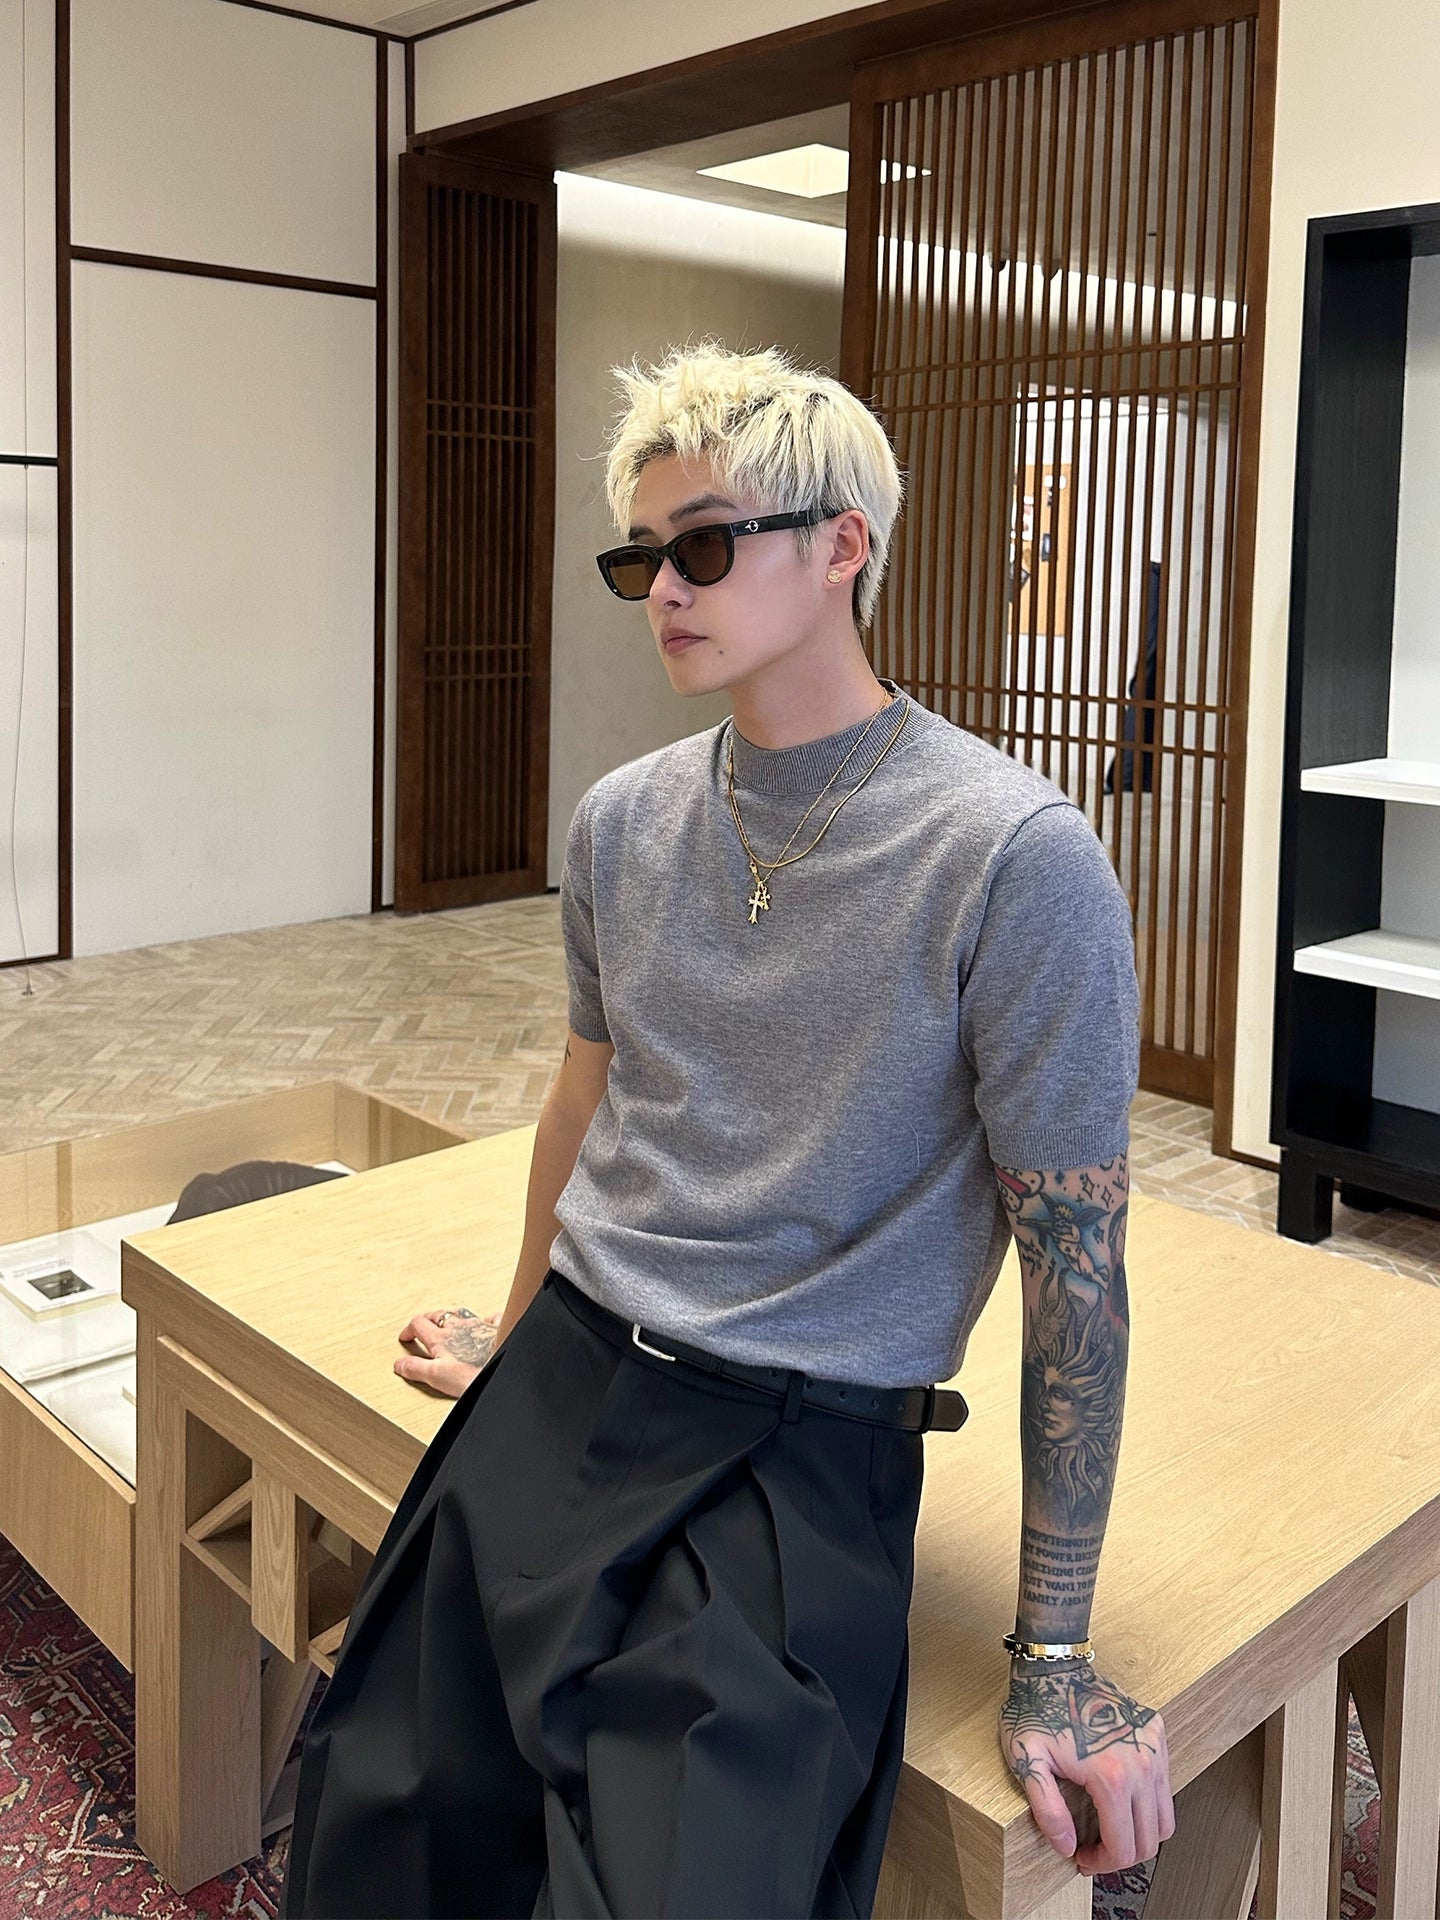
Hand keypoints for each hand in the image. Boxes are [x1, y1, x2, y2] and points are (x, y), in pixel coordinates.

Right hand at [395, 1306, 500, 1397]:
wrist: (503, 1369)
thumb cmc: (473, 1373)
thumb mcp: (437, 1376)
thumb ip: (416, 1368)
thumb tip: (400, 1364)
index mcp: (441, 1338)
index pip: (418, 1324)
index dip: (409, 1330)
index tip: (406, 1337)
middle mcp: (459, 1327)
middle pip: (438, 1315)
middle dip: (427, 1319)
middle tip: (422, 1325)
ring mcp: (478, 1326)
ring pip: (461, 1314)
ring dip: (451, 1317)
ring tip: (447, 1321)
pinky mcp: (496, 1329)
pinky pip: (489, 1319)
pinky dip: (483, 1319)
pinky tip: (484, 1321)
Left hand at [998, 1661, 1174, 1873]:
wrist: (1054, 1665)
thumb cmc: (1036, 1710)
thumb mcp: (1027, 1761)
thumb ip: (1047, 1811)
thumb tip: (1068, 1847)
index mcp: (1112, 1776)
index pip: (1123, 1847)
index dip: (1102, 1864)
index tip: (1082, 1858)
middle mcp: (1143, 1763)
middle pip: (1150, 1840)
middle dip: (1122, 1855)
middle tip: (1093, 1850)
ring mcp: (1154, 1746)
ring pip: (1164, 1816)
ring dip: (1139, 1833)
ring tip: (1108, 1829)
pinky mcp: (1157, 1732)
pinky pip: (1164, 1784)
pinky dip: (1148, 1803)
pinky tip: (1119, 1799)